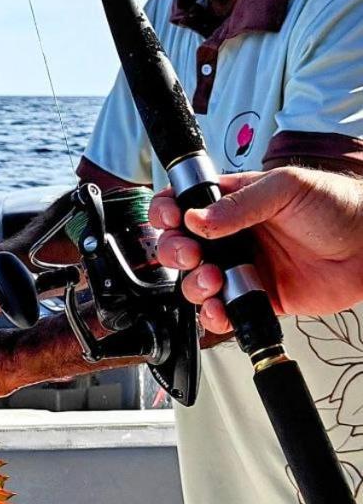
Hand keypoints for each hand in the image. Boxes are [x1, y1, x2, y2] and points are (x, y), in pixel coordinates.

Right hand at [150, 167, 362, 331]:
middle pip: (180, 246)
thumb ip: (239, 205)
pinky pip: (224, 311)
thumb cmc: (337, 204)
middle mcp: (232, 236)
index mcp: (232, 202)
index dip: (167, 212)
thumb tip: (197, 218)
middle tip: (191, 254)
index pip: (183, 205)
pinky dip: (214, 315)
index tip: (170, 220)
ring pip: (195, 282)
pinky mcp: (259, 298)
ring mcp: (243, 268)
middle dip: (174, 252)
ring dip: (194, 284)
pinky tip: (221, 307)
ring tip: (213, 280)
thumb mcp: (285, 188)